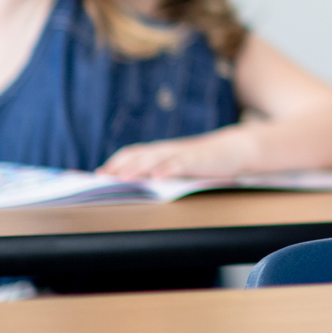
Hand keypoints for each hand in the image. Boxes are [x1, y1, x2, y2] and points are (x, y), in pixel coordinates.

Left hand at [97, 127, 256, 179]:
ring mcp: (183, 154)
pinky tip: (158, 176)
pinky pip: (181, 164)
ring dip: (138, 168)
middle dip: (119, 167)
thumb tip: (133, 184)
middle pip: (139, 156)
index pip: (132, 153)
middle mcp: (168, 150)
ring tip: (123, 178)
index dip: (114, 163)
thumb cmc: (203, 161)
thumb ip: (158, 170)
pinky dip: (168, 169)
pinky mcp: (198, 160)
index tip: (96, 175)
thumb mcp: (177, 164)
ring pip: (156, 159)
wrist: (234, 148)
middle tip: (102, 178)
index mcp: (161, 151)